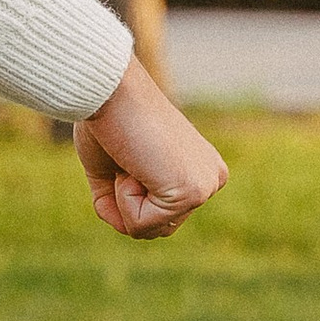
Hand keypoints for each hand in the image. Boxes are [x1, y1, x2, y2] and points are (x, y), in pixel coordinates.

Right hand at [72, 57, 228, 240]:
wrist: (110, 90)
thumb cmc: (108, 121)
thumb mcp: (113, 171)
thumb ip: (124, 203)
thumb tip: (130, 228)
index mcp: (200, 171)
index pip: (158, 216)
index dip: (128, 194)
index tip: (130, 153)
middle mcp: (211, 179)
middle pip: (157, 228)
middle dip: (128, 202)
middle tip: (129, 157)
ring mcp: (206, 187)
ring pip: (149, 229)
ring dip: (124, 200)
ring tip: (132, 159)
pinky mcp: (193, 193)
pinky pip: (141, 224)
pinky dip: (123, 198)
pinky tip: (134, 164)